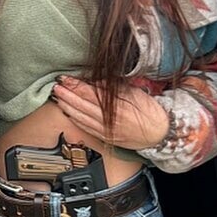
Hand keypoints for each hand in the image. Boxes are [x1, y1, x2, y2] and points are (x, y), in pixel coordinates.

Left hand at [52, 76, 169, 149]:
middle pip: (82, 105)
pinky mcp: (106, 137)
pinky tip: (68, 113)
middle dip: (67, 95)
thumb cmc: (150, 111)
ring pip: (81, 118)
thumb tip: (95, 81)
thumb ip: (114, 87)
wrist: (160, 134)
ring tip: (58, 98)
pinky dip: (75, 120)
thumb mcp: (135, 92)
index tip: (65, 78)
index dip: (75, 85)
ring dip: (67, 107)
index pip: (90, 93)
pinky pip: (86, 128)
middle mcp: (109, 119)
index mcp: (117, 106)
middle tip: (56, 87)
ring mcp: (106, 130)